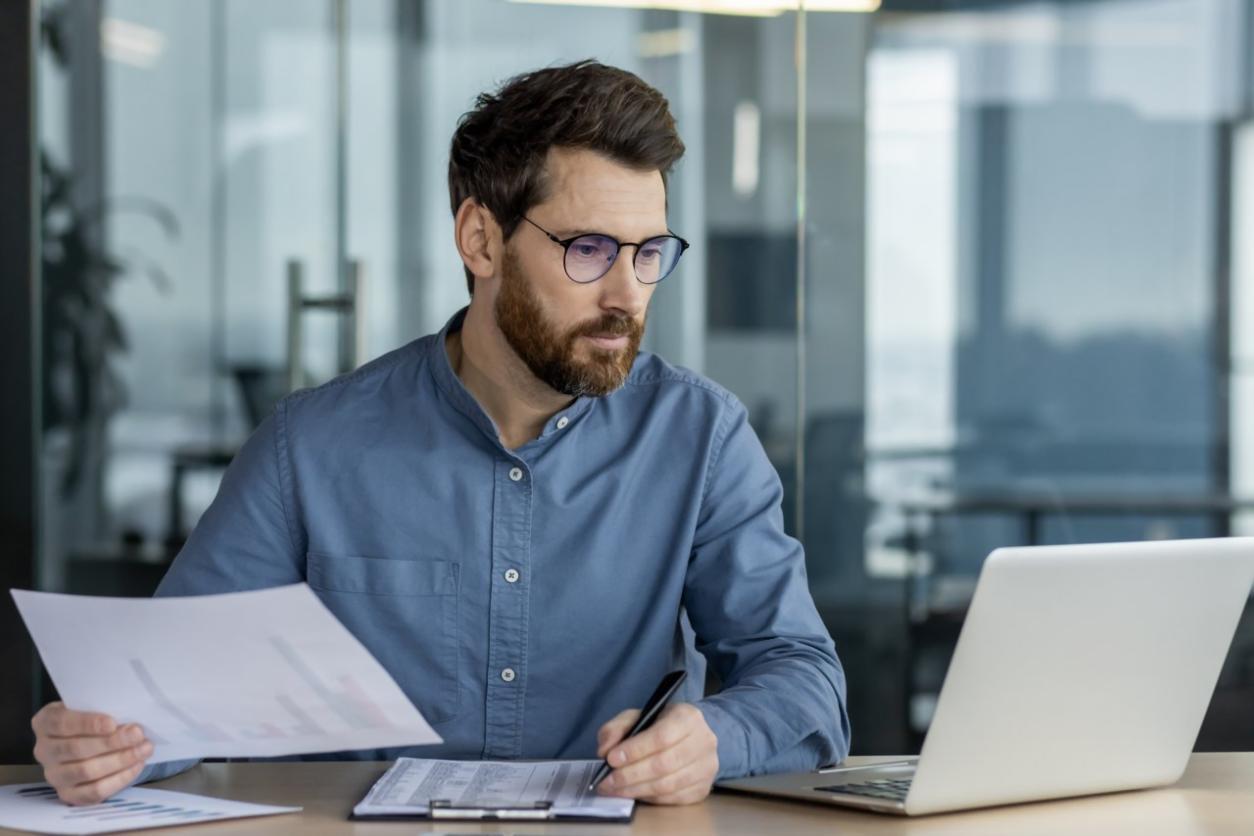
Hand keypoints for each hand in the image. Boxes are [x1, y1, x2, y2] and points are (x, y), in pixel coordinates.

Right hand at [31, 702, 152, 804]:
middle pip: (76, 749)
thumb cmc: (92, 718)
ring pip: (86, 771)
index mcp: (45, 722)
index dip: (87, 724)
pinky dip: (119, 779)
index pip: (61, 723)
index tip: (113, 723)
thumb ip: (103, 709)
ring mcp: (54, 775)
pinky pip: (94, 791)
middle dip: (112, 742)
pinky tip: (137, 765)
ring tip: (144, 749)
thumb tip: (129, 720)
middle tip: (138, 734)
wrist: (86, 739)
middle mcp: (44, 750)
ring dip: (120, 760)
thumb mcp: (92, 705)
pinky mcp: (68, 794)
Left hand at [595, 702, 718, 804]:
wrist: (692, 737)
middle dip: (630, 775)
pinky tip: (634, 793)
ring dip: (636, 790)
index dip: (634, 750)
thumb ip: (617, 728)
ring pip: (668, 785)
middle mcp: (703, 742)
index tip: (611, 758)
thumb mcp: (638, 717)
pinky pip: (673, 798)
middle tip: (607, 780)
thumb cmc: (662, 725)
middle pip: (664, 764)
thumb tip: (605, 750)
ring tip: (615, 789)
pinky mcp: (704, 788)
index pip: (661, 736)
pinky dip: (650, 798)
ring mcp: (707, 768)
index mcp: (688, 717)